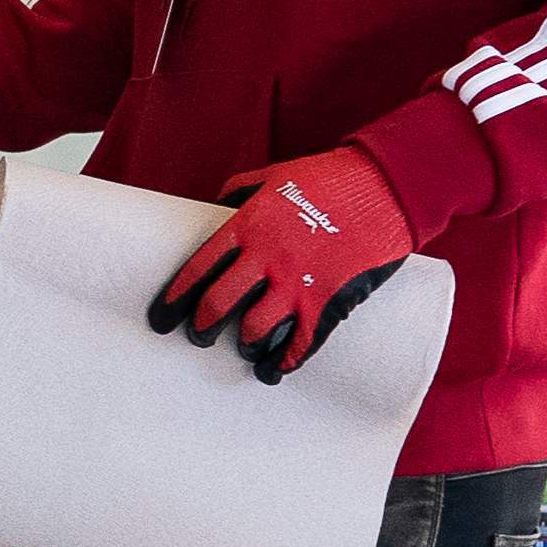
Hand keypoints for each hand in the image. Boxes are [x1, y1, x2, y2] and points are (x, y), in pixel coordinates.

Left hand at [149, 146, 418, 382]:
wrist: (385, 186)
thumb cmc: (327, 178)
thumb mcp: (274, 176)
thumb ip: (240, 192)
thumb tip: (213, 207)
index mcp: (247, 226)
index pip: (199, 268)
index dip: (176, 297)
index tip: (162, 317)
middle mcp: (266, 257)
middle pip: (219, 304)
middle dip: (201, 327)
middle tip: (197, 337)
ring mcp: (298, 281)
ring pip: (255, 328)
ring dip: (244, 343)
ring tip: (242, 346)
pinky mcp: (330, 299)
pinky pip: (302, 341)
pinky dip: (285, 360)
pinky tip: (274, 370)